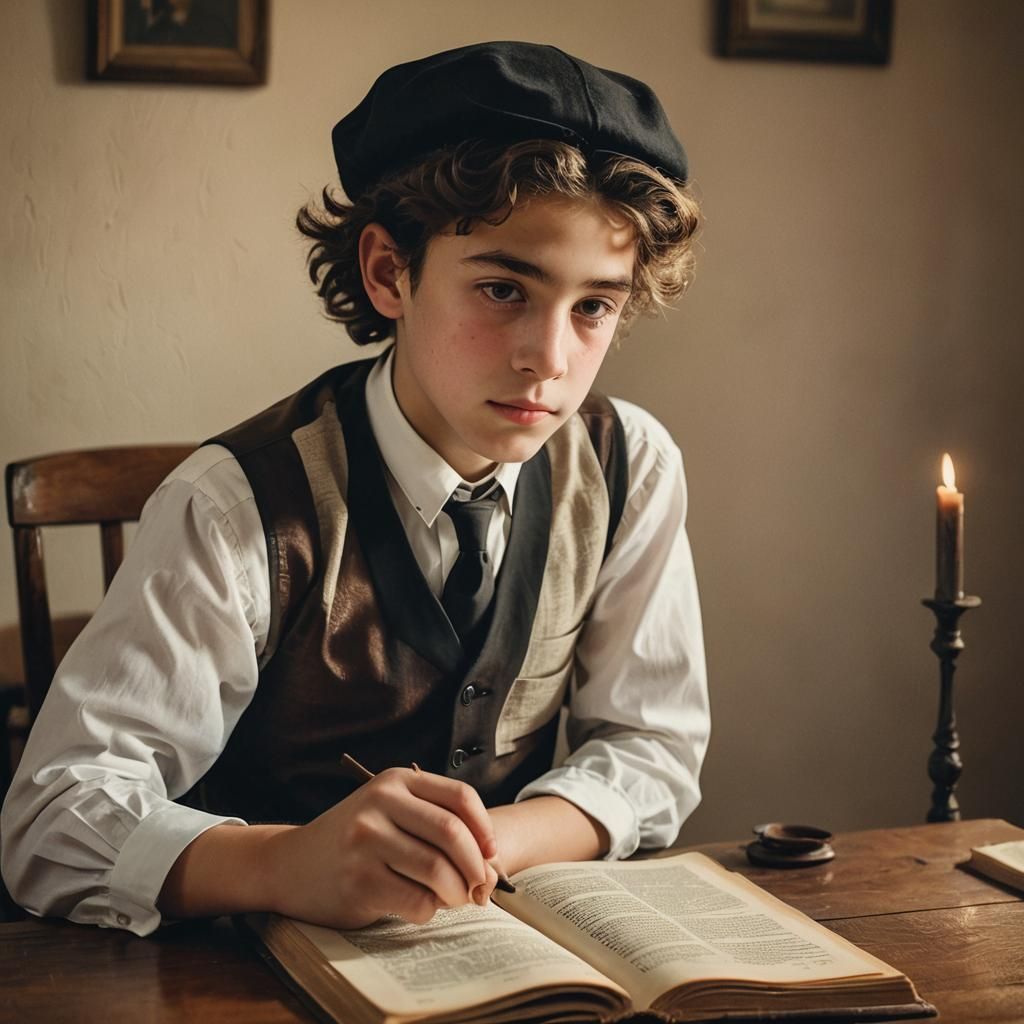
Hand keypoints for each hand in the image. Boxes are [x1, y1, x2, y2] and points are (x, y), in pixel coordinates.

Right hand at [263, 768, 498, 928]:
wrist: (290, 864)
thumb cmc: (355, 842)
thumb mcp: (389, 813)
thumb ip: (434, 825)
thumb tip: (491, 865)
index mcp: (395, 781)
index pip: (460, 797)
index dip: (485, 830)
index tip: (491, 855)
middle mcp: (380, 804)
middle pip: (452, 834)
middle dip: (476, 867)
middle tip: (480, 888)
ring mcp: (366, 841)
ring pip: (438, 870)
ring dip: (457, 893)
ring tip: (453, 899)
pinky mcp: (358, 881)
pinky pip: (416, 901)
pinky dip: (430, 911)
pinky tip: (420, 907)